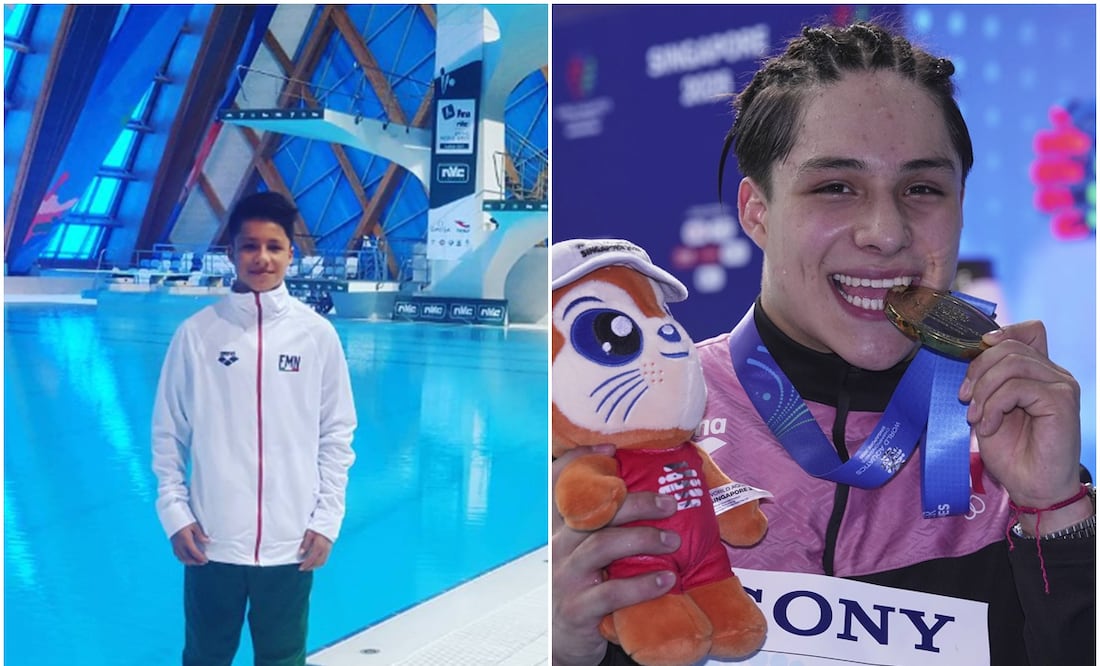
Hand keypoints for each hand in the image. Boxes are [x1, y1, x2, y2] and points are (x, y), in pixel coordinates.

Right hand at [170, 522, 209, 564]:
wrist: (172, 517)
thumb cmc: (184, 520)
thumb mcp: (194, 525)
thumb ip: (200, 534)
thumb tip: (207, 541)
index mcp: (185, 540)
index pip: (194, 552)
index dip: (200, 558)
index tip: (206, 560)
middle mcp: (179, 545)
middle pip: (188, 558)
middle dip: (196, 562)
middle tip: (203, 562)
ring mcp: (175, 546)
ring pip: (182, 559)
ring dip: (190, 562)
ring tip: (197, 562)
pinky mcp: (173, 546)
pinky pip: (178, 556)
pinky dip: (184, 560)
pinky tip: (188, 559)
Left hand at [299, 530, 332, 570]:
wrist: (328, 523)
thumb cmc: (317, 527)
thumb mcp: (309, 533)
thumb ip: (305, 544)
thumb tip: (301, 553)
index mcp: (319, 546)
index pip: (312, 559)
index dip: (306, 565)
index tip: (301, 568)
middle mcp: (324, 550)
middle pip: (317, 563)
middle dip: (310, 567)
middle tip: (304, 568)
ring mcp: (328, 550)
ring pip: (322, 562)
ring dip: (315, 566)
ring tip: (308, 566)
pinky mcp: (329, 549)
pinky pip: (325, 559)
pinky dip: (319, 563)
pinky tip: (315, 562)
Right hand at [552, 445, 680, 665]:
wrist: (567, 643)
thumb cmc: (587, 590)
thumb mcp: (588, 557)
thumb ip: (609, 531)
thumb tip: (657, 503)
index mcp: (563, 530)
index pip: (560, 486)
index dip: (581, 462)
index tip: (611, 449)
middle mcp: (559, 547)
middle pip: (595, 513)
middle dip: (636, 503)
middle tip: (670, 504)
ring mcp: (565, 577)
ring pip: (602, 546)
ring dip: (643, 539)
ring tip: (674, 542)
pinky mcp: (576, 608)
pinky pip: (610, 592)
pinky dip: (641, 585)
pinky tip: (666, 581)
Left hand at [960, 321, 1089, 532]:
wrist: (1032, 487)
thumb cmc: (1012, 452)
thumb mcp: (990, 408)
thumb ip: (989, 381)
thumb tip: (973, 352)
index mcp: (1039, 372)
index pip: (1030, 331)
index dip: (1002, 332)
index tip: (977, 350)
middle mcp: (1054, 374)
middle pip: (1010, 346)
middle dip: (977, 370)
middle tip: (965, 399)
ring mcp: (1061, 385)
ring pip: (1011, 364)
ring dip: (984, 390)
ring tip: (975, 416)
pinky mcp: (1062, 401)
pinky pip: (1017, 387)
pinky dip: (994, 405)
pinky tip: (988, 426)